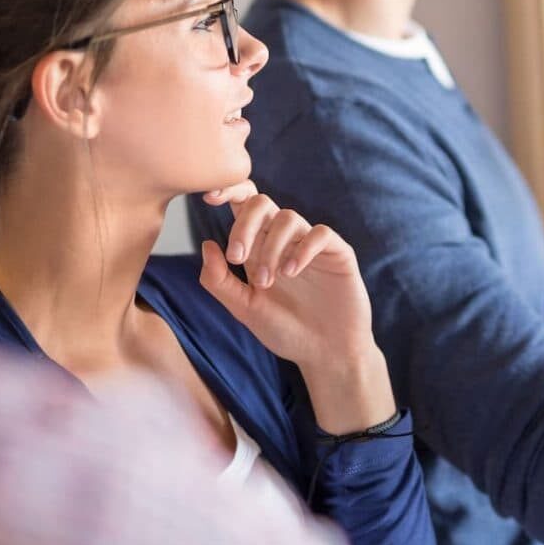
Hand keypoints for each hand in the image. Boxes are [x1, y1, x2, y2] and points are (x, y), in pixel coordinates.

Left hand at [198, 181, 394, 432]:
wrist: (326, 354)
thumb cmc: (286, 330)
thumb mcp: (245, 309)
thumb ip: (220, 281)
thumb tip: (207, 244)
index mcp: (258, 246)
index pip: (244, 204)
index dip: (228, 190)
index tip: (208, 198)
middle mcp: (284, 239)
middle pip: (261, 203)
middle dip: (244, 226)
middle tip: (236, 258)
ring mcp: (311, 244)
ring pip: (288, 217)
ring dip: (270, 247)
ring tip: (267, 281)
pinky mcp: (337, 253)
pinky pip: (319, 233)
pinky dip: (302, 249)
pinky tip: (291, 272)